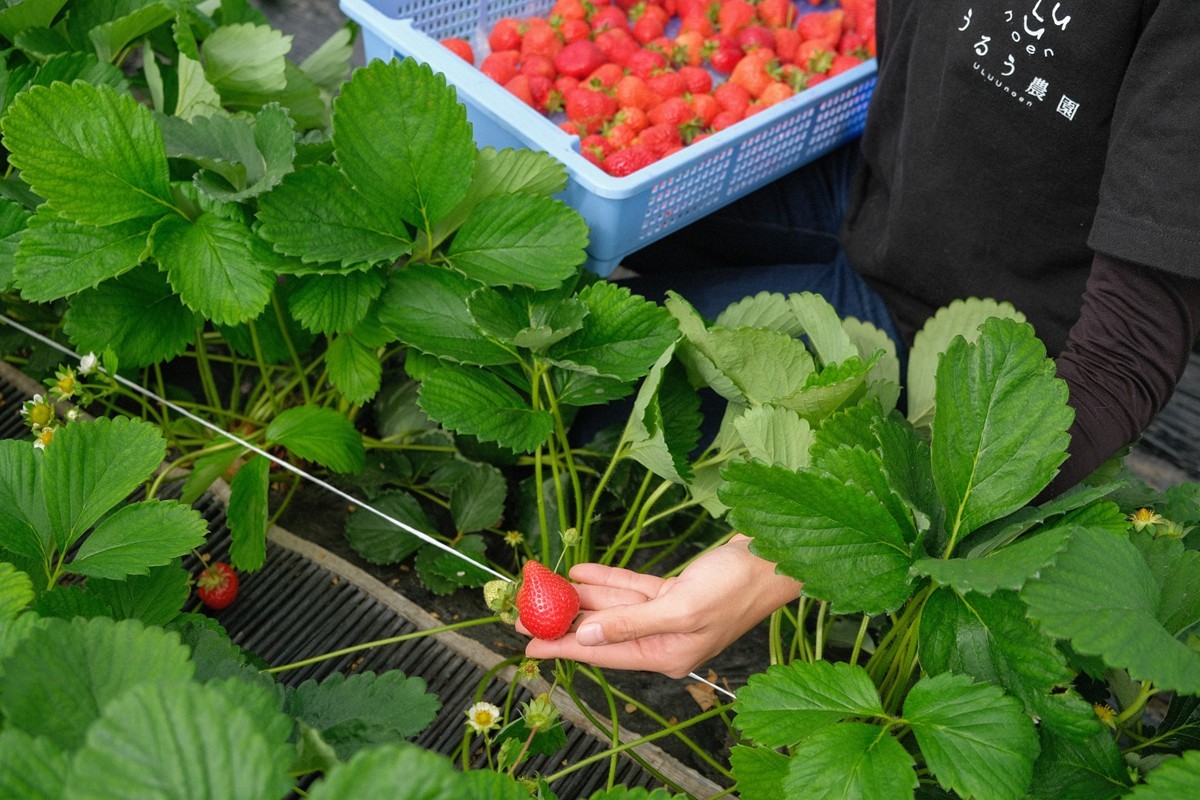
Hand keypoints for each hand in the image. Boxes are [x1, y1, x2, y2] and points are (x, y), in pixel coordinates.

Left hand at [519, 535, 801, 677]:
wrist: (772, 558)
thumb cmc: (734, 587)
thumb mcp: (680, 608)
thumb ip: (630, 623)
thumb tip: (586, 634)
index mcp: (667, 654)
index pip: (603, 653)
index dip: (563, 647)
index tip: (528, 645)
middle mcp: (664, 639)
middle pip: (603, 630)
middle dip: (563, 619)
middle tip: (522, 612)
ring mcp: (669, 615)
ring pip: (614, 607)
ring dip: (580, 596)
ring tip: (543, 587)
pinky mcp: (675, 593)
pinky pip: (631, 589)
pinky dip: (607, 580)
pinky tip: (579, 572)